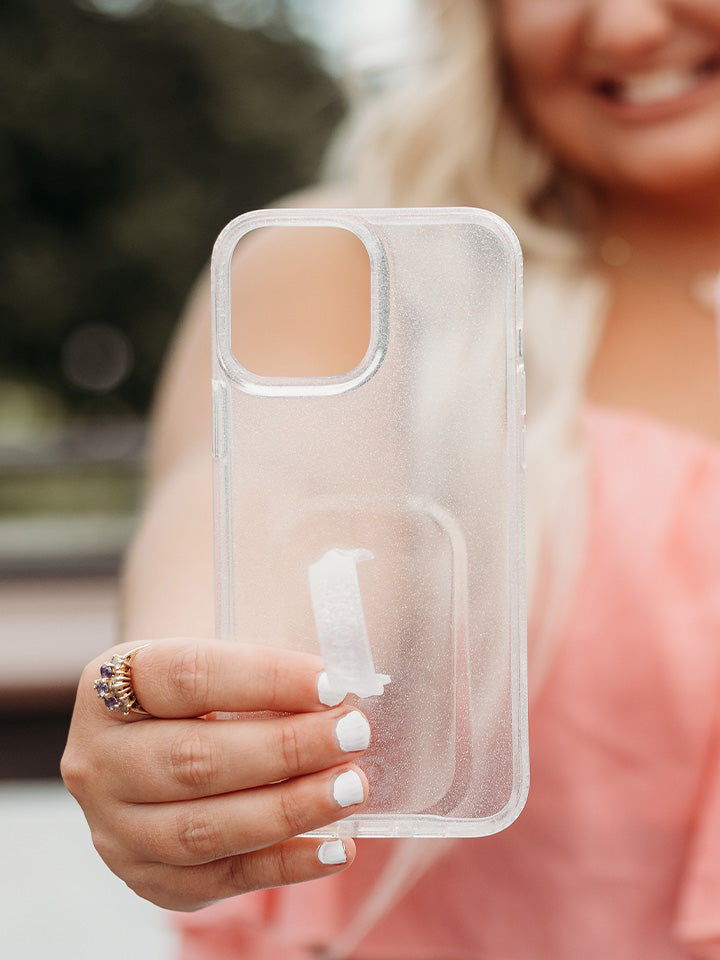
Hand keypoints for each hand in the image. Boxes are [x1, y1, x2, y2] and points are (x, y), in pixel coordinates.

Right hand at [61, 638, 369, 910]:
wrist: (158, 733)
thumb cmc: (204, 686)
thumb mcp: (216, 657)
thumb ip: (266, 673)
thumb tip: (341, 699)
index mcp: (107, 686)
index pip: (187, 676)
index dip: (265, 678)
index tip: (331, 684)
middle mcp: (98, 759)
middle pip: (193, 759)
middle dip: (285, 749)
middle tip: (353, 735)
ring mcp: (114, 827)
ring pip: (203, 829)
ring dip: (289, 810)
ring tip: (350, 788)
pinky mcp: (147, 878)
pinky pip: (222, 880)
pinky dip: (286, 865)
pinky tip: (337, 848)